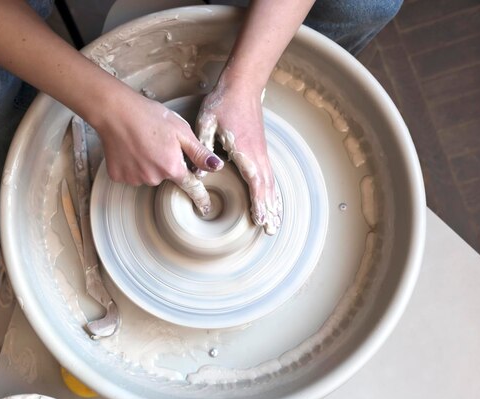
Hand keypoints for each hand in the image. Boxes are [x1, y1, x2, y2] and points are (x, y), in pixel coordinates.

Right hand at [95, 94, 223, 214]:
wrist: (115, 111)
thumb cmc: (149, 116)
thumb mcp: (181, 130)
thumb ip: (198, 152)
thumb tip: (216, 167)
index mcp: (171, 167)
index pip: (191, 187)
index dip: (200, 197)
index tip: (206, 208)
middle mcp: (153, 178)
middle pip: (166, 176)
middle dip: (166, 163)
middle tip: (158, 142)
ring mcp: (134, 179)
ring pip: (148, 175)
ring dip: (148, 163)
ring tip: (141, 142)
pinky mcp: (118, 176)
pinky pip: (131, 174)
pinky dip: (131, 164)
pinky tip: (129, 149)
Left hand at [196, 84, 281, 234]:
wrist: (242, 85)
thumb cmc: (223, 103)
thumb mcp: (207, 123)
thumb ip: (204, 147)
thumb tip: (202, 172)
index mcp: (245, 150)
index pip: (255, 182)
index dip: (259, 202)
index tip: (260, 220)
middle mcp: (258, 154)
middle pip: (267, 188)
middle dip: (270, 210)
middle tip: (271, 231)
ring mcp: (261, 152)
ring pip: (271, 183)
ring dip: (274, 203)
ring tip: (276, 222)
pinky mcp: (260, 149)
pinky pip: (269, 176)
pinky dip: (272, 192)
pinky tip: (272, 200)